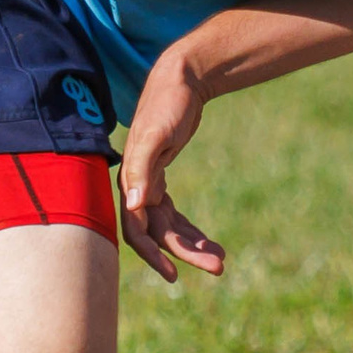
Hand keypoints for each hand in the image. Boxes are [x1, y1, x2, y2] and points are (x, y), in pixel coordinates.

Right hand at [118, 54, 226, 282]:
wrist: (181, 76)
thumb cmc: (167, 101)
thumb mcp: (156, 133)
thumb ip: (141, 168)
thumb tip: (132, 206)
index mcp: (131, 179)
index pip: (138, 230)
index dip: (153, 254)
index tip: (175, 275)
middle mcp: (136, 186)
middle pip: (159, 233)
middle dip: (186, 252)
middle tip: (219, 267)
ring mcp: (147, 184)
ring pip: (167, 228)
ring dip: (191, 245)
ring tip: (221, 259)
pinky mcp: (159, 179)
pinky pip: (172, 215)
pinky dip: (190, 230)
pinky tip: (211, 243)